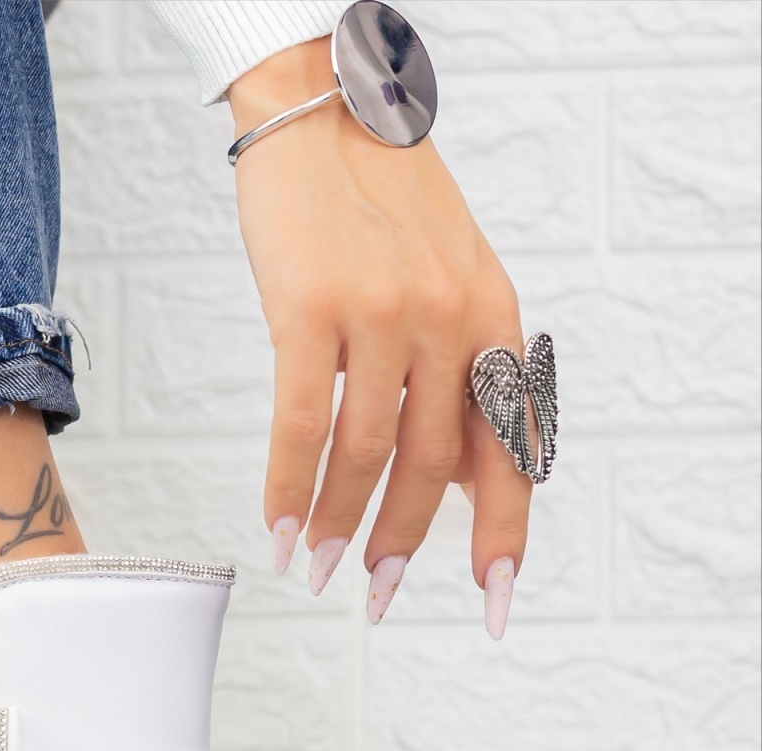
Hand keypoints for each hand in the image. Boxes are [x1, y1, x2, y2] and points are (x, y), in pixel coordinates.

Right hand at [227, 39, 529, 636]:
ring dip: (335, 524)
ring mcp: (381, 312)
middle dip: (400, 544)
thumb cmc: (379, 208)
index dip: (503, 532)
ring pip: (366, 452)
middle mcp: (450, 317)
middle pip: (433, 465)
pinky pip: (300, 423)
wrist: (323, 116)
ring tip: (313, 567)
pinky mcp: (311, 308)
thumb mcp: (448, 282)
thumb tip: (455, 474)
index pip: (510, 447)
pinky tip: (275, 524)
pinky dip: (287, 486)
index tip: (493, 600)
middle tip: (374, 594)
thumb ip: (459, 371)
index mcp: (493, 317)